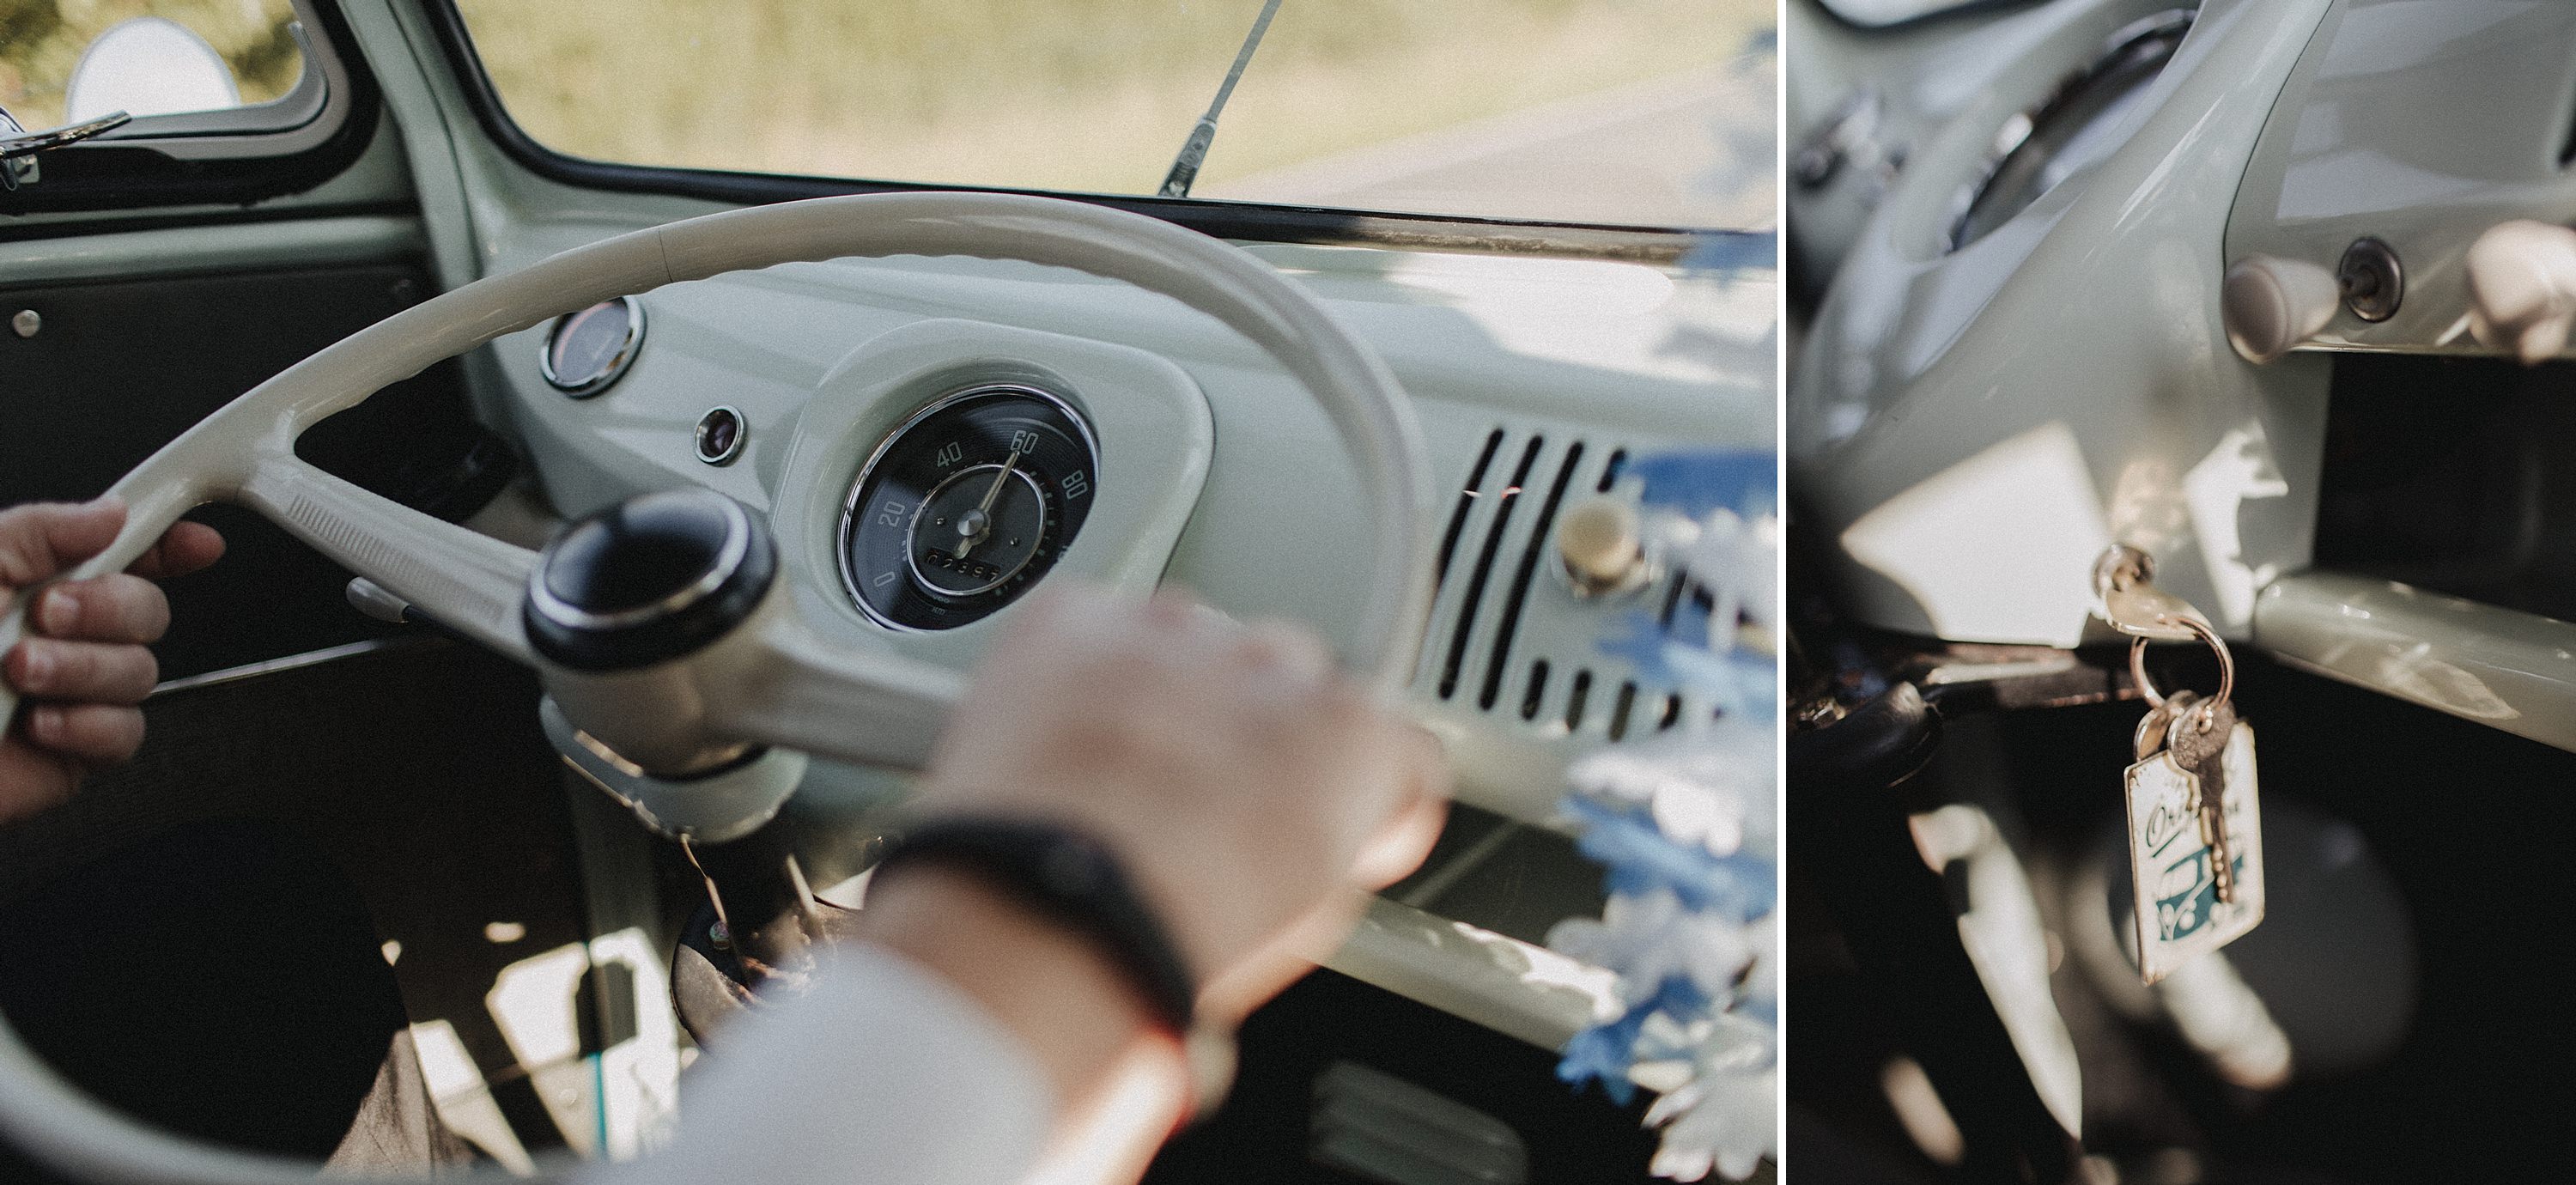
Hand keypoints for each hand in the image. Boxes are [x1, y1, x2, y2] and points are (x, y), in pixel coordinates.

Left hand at [1, 498, 224, 822]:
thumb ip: (41, 530)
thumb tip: (110, 513)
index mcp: (32, 584)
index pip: (122, 553)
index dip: (167, 543)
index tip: (195, 540)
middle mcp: (60, 638)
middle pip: (149, 610)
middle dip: (107, 610)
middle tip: (49, 615)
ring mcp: (71, 694)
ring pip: (142, 672)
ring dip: (81, 670)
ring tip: (19, 674)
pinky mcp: (76, 751)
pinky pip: (126, 732)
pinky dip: (84, 724)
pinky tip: (35, 722)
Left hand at [901, 581, 1448, 1024]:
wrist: (1033, 914)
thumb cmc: (1161, 935)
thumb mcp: (1297, 923)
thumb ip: (1326, 847)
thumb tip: (1311, 843)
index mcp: (1348, 739)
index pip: (1399, 748)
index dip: (1368, 800)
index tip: (1339, 827)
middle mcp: (1269, 665)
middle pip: (1289, 681)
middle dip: (1260, 733)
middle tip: (1211, 809)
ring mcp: (1170, 634)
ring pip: (1191, 645)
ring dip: (1173, 695)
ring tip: (1123, 781)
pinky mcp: (1075, 622)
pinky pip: (1096, 627)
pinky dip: (1083, 671)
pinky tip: (1064, 740)